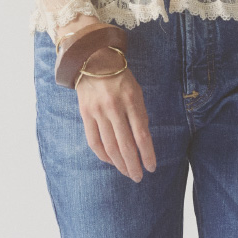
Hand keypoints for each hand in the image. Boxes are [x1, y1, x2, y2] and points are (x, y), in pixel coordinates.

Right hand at [59, 18, 155, 181]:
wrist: (92, 60)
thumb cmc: (120, 77)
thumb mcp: (136, 91)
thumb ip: (139, 114)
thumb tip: (143, 142)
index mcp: (131, 100)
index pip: (142, 134)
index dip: (147, 154)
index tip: (152, 167)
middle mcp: (114, 107)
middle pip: (125, 144)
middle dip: (133, 164)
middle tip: (139, 177)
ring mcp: (98, 112)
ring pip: (110, 146)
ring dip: (120, 163)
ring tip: (127, 173)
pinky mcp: (85, 115)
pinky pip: (94, 141)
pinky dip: (103, 155)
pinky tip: (111, 161)